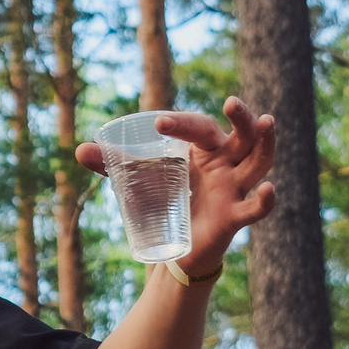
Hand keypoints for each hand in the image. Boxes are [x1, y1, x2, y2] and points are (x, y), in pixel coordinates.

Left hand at [76, 95, 275, 271]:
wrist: (177, 246)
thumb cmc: (165, 200)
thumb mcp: (138, 179)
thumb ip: (111, 165)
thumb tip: (78, 151)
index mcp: (203, 149)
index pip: (198, 128)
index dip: (181, 123)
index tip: (158, 124)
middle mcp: (225, 163)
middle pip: (242, 135)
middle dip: (241, 118)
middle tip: (232, 102)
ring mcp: (234, 188)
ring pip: (257, 162)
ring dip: (265, 143)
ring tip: (267, 121)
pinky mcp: (234, 215)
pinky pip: (256, 207)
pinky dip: (266, 200)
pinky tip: (270, 190)